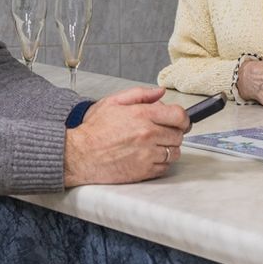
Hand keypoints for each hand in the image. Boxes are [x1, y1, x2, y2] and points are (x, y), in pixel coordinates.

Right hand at [64, 86, 188, 186]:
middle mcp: (148, 134)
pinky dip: (160, 163)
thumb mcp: (113, 102)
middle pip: (178, 135)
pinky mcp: (144, 171)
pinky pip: (165, 167)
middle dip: (173, 133)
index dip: (183, 118)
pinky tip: (147, 157)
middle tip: (162, 133)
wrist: (80, 155)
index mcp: (142, 114)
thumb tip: (160, 92)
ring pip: (174, 152)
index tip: (180, 122)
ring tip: (153, 146)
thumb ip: (140, 94)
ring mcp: (147, 154)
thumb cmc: (94, 130)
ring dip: (168, 149)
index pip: (179, 115)